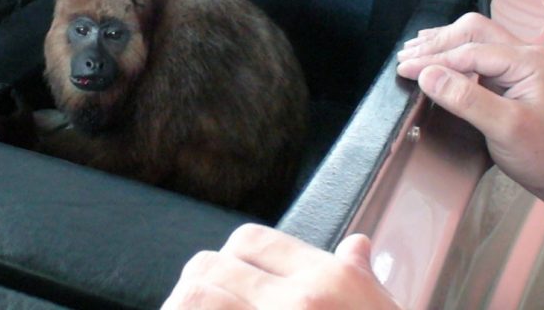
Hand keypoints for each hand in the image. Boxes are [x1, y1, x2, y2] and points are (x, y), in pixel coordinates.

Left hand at [162, 223, 400, 308]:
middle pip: (211, 265)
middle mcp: (298, 303)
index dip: (230, 256)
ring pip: (195, 297)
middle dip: (198, 283)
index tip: (227, 276)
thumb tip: (357, 245)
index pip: (251, 241)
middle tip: (198, 303)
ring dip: (182, 307)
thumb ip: (361, 279)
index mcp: (330, 283)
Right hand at [395, 12, 543, 198]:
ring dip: (441, 44)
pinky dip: (449, 53)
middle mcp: (524, 55)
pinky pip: (474, 53)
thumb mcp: (503, 128)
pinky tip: (433, 56)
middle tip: (407, 57)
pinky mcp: (506, 75)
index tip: (405, 68)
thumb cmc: (542, 154)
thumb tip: (427, 75)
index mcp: (528, 62)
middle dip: (437, 43)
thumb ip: (465, 99)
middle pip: (473, 32)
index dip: (434, 59)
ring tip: (412, 52)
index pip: (471, 51)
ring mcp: (516, 63)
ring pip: (472, 38)